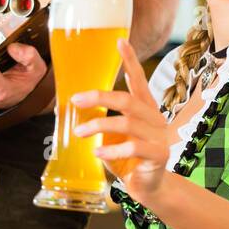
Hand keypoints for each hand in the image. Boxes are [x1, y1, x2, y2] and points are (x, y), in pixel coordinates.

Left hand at [71, 38, 173, 201]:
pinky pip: (134, 147)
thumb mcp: (113, 137)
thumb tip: (69, 109)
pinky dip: (112, 149)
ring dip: (99, 126)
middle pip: (127, 100)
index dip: (130, 60)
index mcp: (145, 109)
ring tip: (79, 133)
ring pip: (127, 123)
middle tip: (76, 100)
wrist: (149, 188)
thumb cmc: (129, 159)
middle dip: (100, 97)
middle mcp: (154, 118)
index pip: (138, 80)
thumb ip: (102, 122)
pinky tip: (97, 154)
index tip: (120, 40)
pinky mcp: (159, 155)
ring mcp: (159, 136)